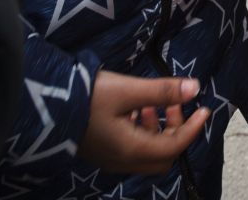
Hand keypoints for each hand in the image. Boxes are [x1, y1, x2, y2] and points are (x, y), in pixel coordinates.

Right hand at [77, 72, 208, 173]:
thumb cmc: (85, 98)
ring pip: (147, 152)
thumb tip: (194, 88)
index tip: (205, 109)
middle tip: (175, 105)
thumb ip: (162, 91)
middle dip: (176, 131)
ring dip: (157, 129)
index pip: (175, 145)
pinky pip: (131, 148)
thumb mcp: (127, 90)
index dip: (194, 128)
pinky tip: (133, 107)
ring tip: (150, 102)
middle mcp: (123, 160)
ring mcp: (110, 158)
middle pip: (163, 156)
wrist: (43, 107)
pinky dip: (141, 130)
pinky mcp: (101, 151)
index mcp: (132, 149)